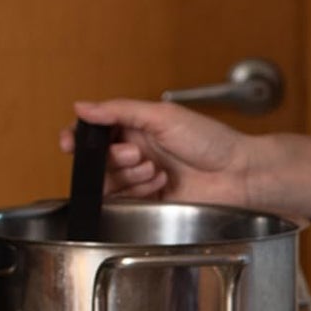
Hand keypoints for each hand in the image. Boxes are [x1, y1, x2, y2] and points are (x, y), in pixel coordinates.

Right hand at [57, 99, 256, 205]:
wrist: (239, 175)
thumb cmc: (211, 141)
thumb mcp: (163, 116)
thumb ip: (120, 111)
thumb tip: (82, 106)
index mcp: (136, 127)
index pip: (95, 132)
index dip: (79, 138)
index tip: (71, 143)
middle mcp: (137, 153)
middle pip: (98, 160)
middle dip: (113, 158)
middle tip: (138, 154)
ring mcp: (143, 179)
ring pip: (110, 182)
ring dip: (128, 175)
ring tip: (155, 170)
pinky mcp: (152, 203)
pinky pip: (125, 202)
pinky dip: (138, 191)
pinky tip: (160, 184)